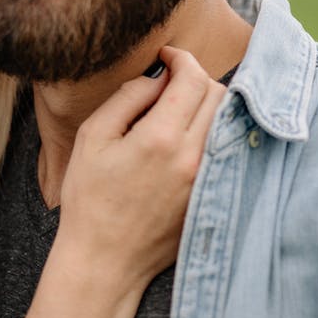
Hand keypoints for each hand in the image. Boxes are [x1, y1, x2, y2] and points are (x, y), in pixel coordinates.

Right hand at [55, 45, 225, 292]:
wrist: (105, 259)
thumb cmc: (89, 198)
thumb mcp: (93, 137)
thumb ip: (128, 98)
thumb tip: (157, 77)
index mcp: (161, 138)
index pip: (193, 78)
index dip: (180, 58)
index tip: (165, 57)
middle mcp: (193, 157)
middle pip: (218, 94)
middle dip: (195, 78)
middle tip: (169, 82)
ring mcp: (207, 179)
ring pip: (227, 120)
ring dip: (206, 104)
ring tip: (176, 110)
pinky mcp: (211, 195)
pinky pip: (225, 148)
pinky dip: (211, 132)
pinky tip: (184, 138)